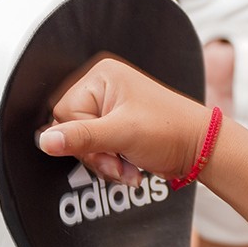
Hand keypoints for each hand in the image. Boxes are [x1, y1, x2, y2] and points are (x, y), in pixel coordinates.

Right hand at [38, 57, 208, 184]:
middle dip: (96, 155)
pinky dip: (111, 164)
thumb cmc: (171, 131)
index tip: (106, 151)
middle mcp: (103, 88)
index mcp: (101, 77)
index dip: (81, 138)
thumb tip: (45, 141)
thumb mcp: (121, 134)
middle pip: (72, 130)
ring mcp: (110, 108)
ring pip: (84, 144)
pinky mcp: (117, 127)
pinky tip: (129, 168)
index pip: (64, 113)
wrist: (202, 149)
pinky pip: (97, 149)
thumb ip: (81, 137)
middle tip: (119, 163)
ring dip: (105, 163)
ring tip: (128, 169)